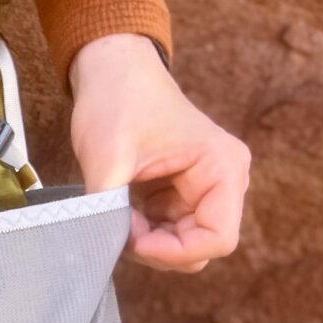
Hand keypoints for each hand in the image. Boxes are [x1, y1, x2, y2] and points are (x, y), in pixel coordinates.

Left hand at [67, 33, 249, 271]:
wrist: (113, 70)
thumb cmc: (117, 100)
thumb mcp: (107, 156)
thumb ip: (107, 208)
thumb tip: (97, 249)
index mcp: (223, 166)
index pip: (218, 239)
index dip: (173, 252)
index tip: (131, 239)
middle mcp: (225, 180)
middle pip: (201, 247)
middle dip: (158, 247)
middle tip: (116, 226)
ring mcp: (206, 188)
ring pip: (184, 243)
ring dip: (149, 240)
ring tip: (115, 213)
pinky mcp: (184, 192)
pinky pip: (170, 230)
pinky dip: (144, 230)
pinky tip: (120, 209)